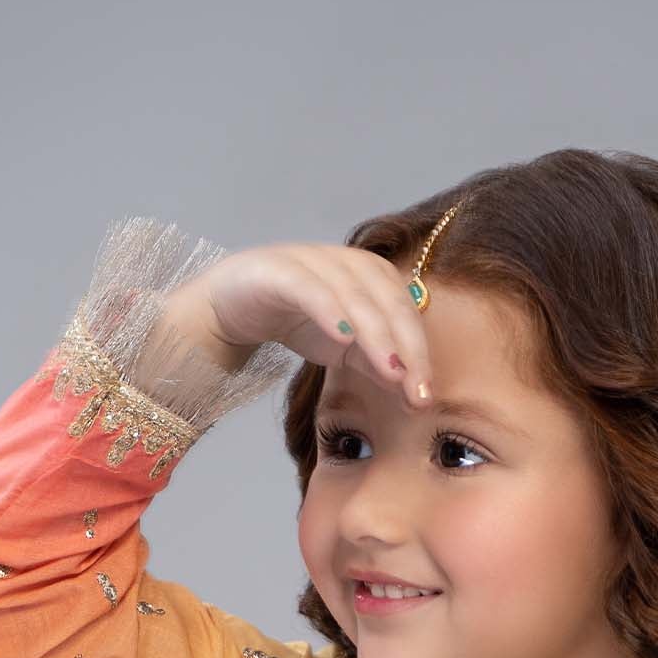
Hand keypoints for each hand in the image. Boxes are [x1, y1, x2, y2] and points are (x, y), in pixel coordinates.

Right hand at [178, 241, 433, 405]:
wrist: (232, 304)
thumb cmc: (294, 320)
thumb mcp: (343, 350)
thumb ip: (377, 364)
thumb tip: (413, 391)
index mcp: (370, 276)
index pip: (405, 311)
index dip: (419, 351)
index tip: (426, 395)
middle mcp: (347, 262)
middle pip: (387, 299)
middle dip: (406, 347)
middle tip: (417, 391)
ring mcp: (313, 261)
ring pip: (354, 294)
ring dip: (376, 334)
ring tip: (391, 372)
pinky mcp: (280, 270)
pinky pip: (310, 288)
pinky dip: (329, 310)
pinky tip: (343, 336)